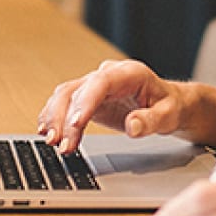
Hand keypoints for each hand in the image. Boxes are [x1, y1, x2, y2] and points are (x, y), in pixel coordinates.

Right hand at [37, 59, 181, 153]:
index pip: (101, 83)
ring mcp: (95, 85)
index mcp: (129, 73)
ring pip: (66, 95)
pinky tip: (46, 132)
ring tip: (51, 141)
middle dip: (64, 117)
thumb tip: (132, 126)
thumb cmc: (169, 106)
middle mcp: (108, 75)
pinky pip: (64, 103)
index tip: (75, 124)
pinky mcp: (87, 98)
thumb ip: (151, 121)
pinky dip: (53, 117)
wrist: (167, 104)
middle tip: (60, 142)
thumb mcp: (169, 115)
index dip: (85, 102)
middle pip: (77, 90)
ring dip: (54, 118)